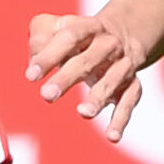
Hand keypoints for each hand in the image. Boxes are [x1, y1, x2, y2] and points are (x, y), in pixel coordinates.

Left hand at [26, 6, 149, 138]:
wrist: (122, 35)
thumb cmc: (76, 37)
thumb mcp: (56, 27)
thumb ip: (40, 38)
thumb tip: (35, 62)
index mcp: (88, 28)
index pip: (68, 38)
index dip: (49, 56)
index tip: (31, 76)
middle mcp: (108, 45)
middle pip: (88, 61)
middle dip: (67, 78)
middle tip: (47, 95)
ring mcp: (122, 65)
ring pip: (112, 81)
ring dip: (98, 97)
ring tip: (83, 113)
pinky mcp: (132, 86)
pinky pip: (128, 102)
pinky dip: (121, 120)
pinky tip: (112, 137)